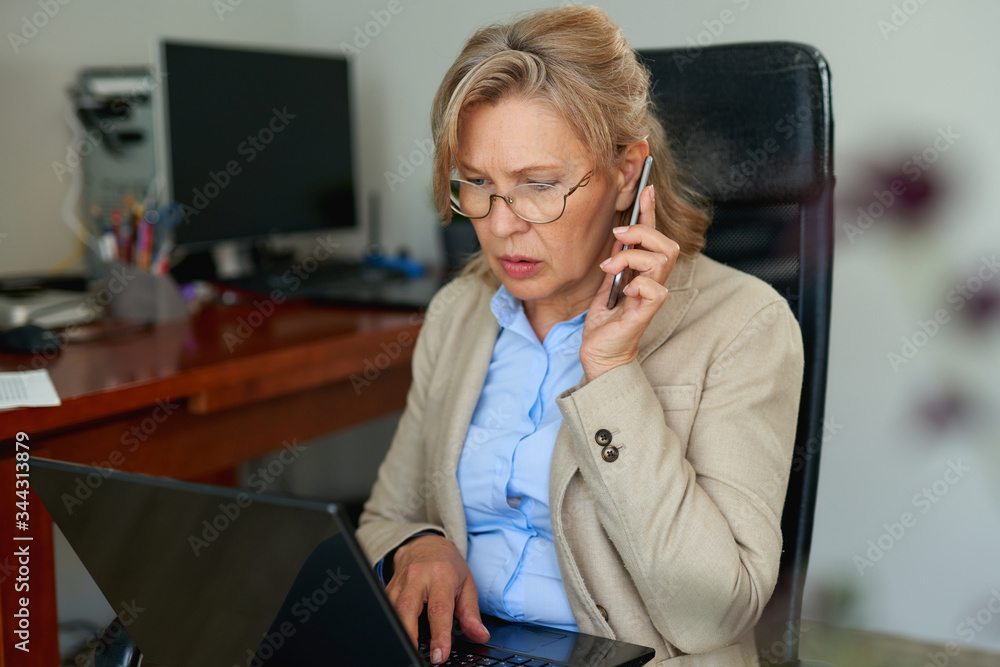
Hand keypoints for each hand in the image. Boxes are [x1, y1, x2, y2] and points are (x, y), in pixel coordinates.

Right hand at [386, 534, 489, 663]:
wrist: (425, 544)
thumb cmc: (447, 565)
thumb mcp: (466, 584)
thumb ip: (471, 613)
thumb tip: (480, 635)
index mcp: (441, 575)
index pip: (439, 609)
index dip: (440, 635)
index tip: (440, 655)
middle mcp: (417, 576)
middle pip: (407, 608)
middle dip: (409, 635)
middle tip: (416, 655)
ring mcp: (399, 581)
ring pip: (392, 608)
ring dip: (398, 630)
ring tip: (407, 649)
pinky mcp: (388, 587)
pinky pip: (386, 607)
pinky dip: (391, 623)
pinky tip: (397, 635)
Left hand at [581, 185, 680, 381]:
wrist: (599, 354)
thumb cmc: (605, 324)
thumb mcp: (607, 284)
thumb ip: (616, 262)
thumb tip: (617, 237)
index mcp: (644, 274)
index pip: (655, 237)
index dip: (652, 212)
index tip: (646, 188)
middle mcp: (653, 283)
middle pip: (668, 245)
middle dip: (642, 233)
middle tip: (616, 237)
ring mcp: (651, 298)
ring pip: (662, 260)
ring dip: (632, 257)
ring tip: (610, 268)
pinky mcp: (645, 314)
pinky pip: (655, 290)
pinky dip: (637, 284)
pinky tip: (623, 291)